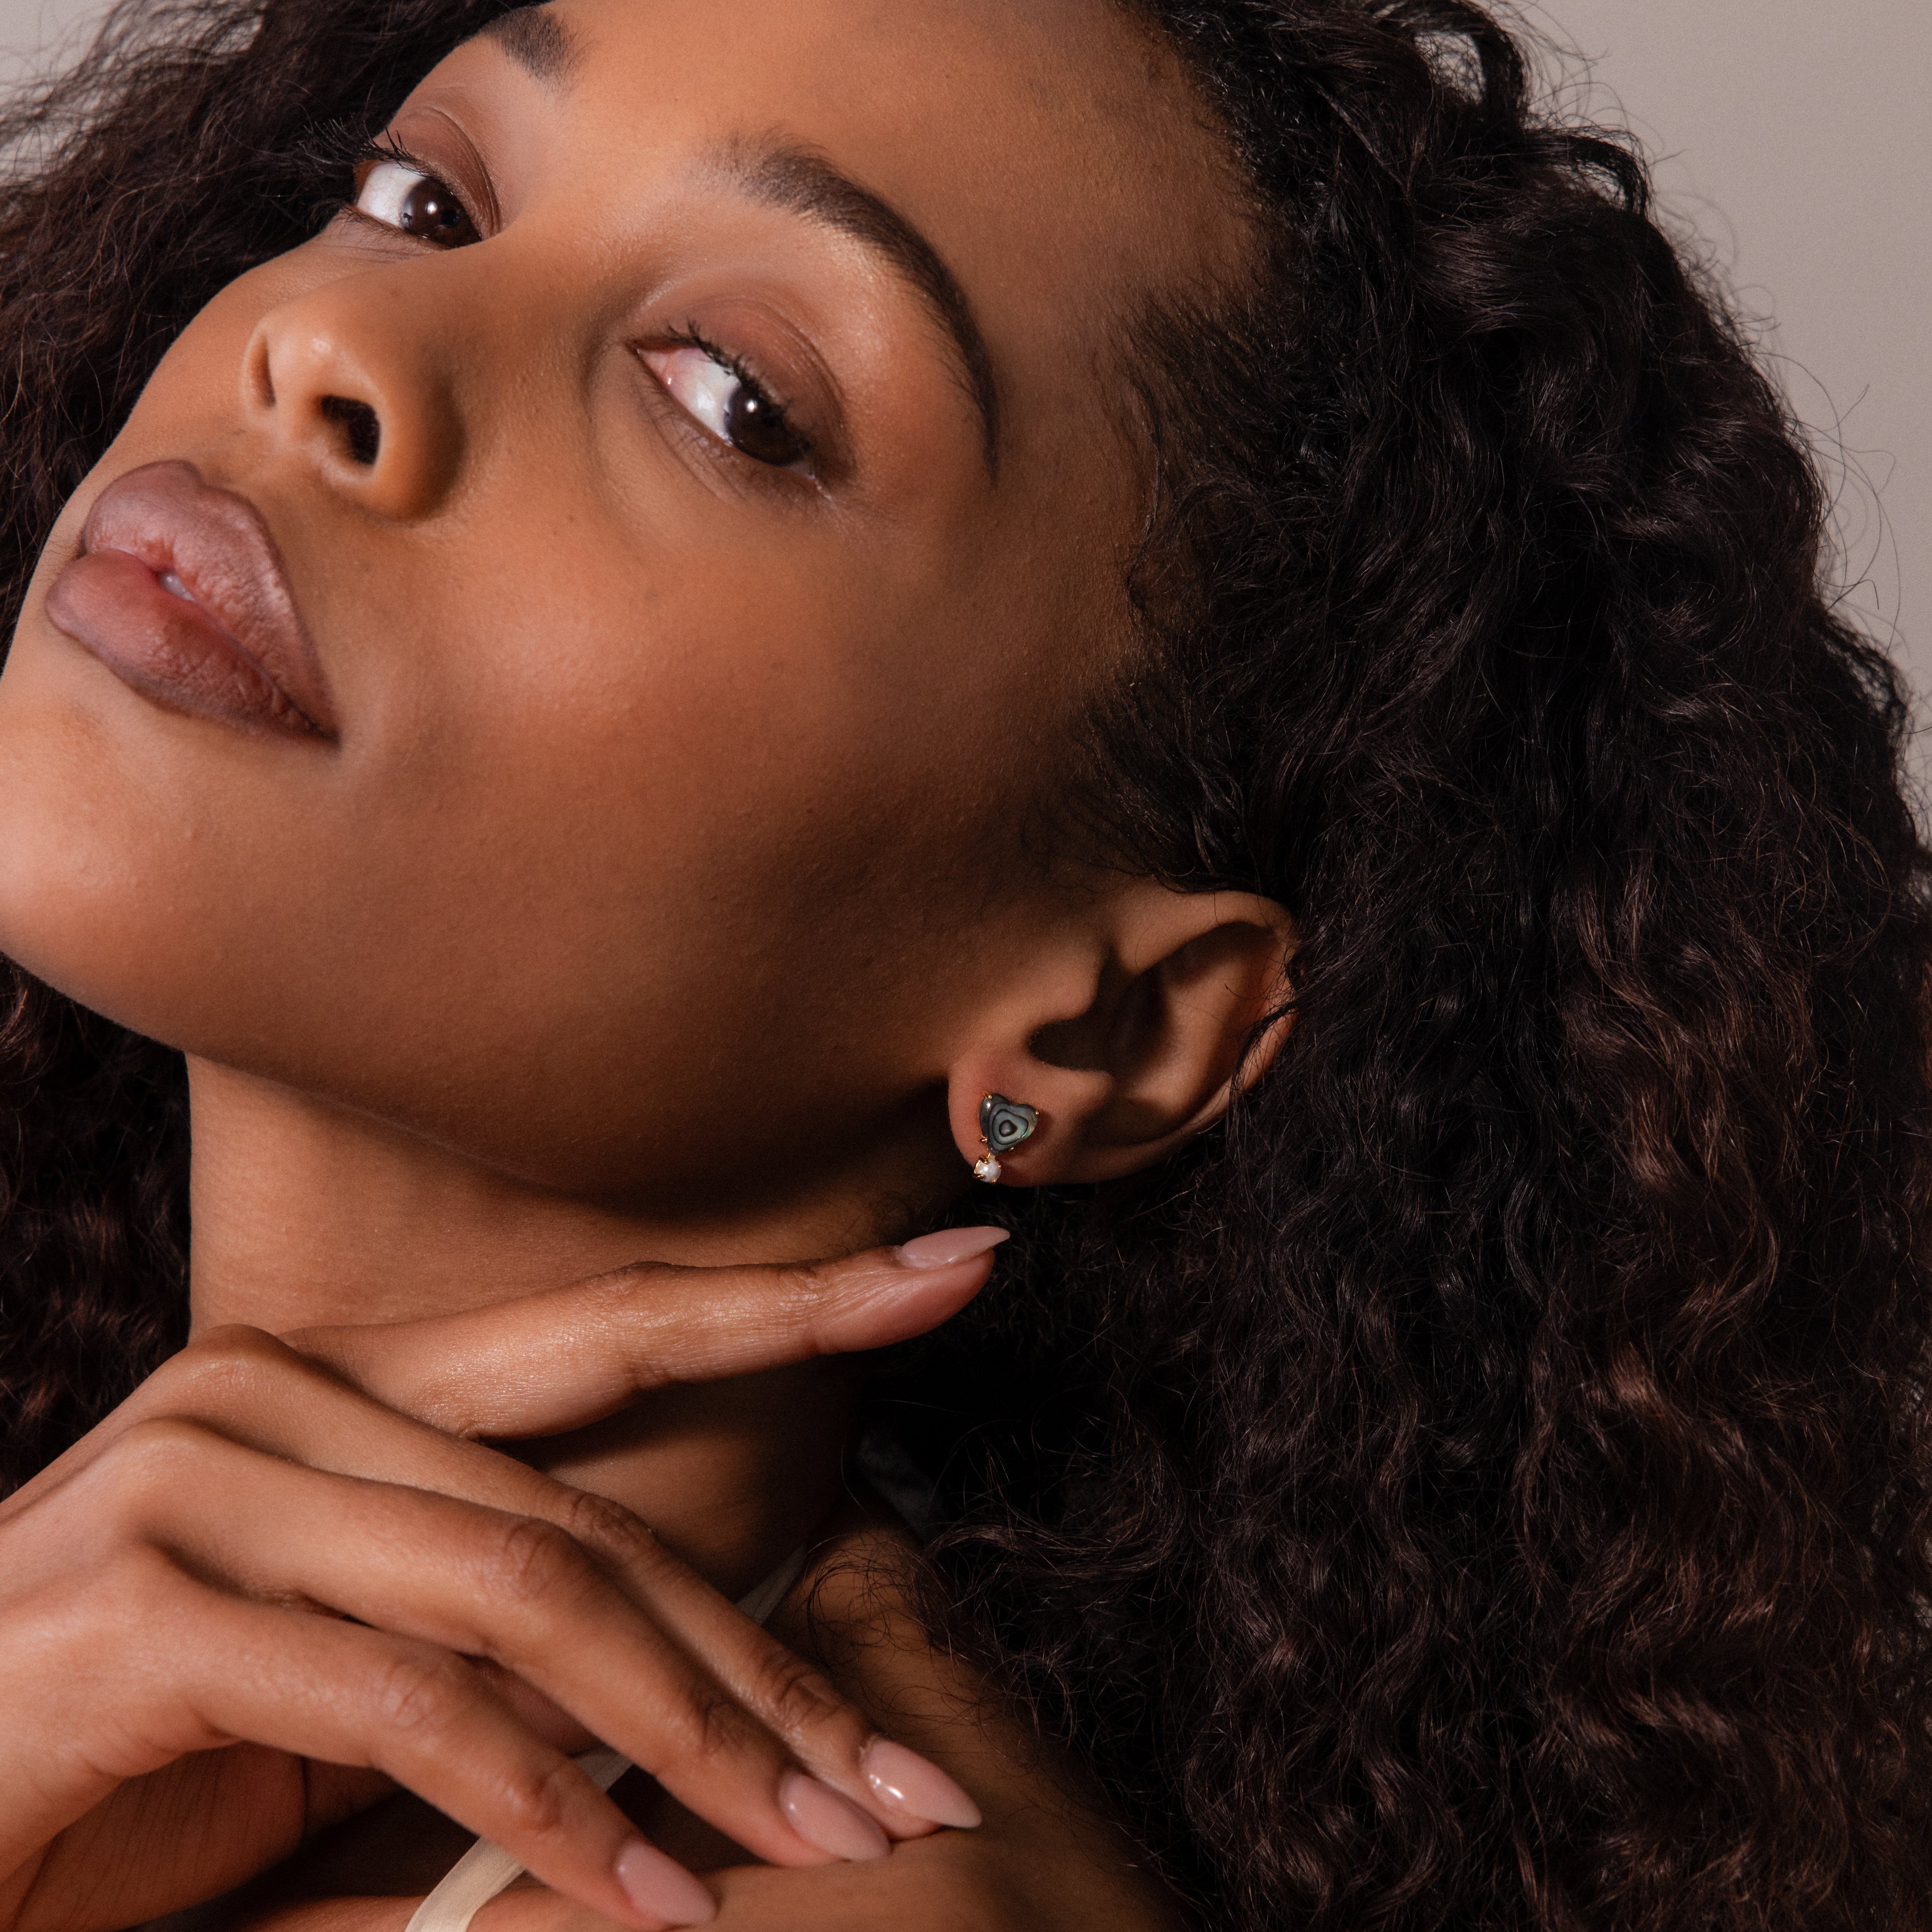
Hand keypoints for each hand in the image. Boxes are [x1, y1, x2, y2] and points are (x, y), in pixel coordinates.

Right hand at [0, 1227, 1003, 1931]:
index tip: (956, 1270)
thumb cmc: (113, 1764)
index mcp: (334, 1386)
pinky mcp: (145, 1611)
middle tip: (904, 1777)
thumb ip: (497, 1688)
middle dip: (764, 1654)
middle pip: (591, 1514)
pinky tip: (633, 1896)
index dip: (792, 1298)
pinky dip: (540, 1807)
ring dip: (687, 1740)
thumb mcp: (337, 1703)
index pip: (607, 1333)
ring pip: (528, 1590)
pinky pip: (407, 1702)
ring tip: (805, 1847)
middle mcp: (272, 1395)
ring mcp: (199, 1483)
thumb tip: (701, 1760)